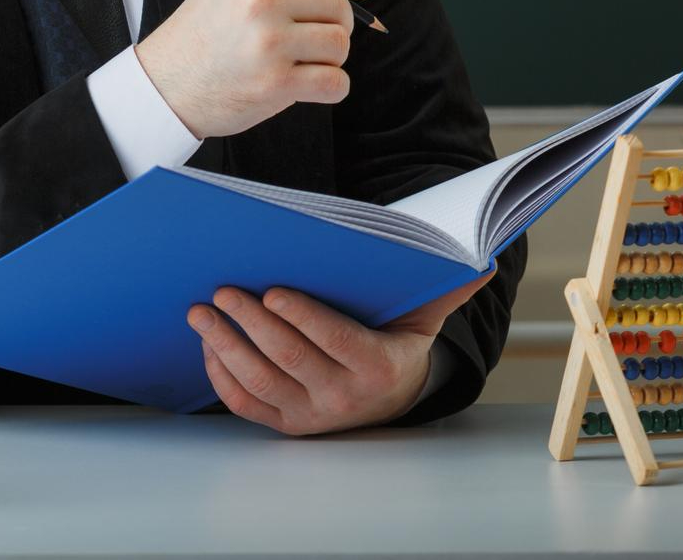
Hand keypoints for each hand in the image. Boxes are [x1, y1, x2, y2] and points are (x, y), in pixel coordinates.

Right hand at [133, 0, 370, 139]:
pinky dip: (332, 87)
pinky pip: (335, 82)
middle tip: (320, 35)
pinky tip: (309, 85)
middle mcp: (261, 2)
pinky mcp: (276, 84)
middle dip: (341, 21)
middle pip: (337, 3)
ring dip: (331, 57)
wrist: (163, 86)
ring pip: (339, 43)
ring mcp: (269, 44)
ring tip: (304, 62)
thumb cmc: (198, 38)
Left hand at [187, 270, 494, 434]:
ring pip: (259, 381)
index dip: (303, 317)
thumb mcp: (422, 317)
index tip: (273, 291)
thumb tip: (482, 259)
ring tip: (201, 312)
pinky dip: (221, 374)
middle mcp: (342, 398)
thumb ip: (442, 288)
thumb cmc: (396, 343)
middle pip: (289, 358)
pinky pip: (245, 403)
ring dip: (224, 345)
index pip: (335, 341)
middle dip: (251, 323)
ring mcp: (310, 414)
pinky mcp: (284, 424)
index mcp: (377, 368)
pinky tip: (208, 343)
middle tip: (223, 289)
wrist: (389, 398)